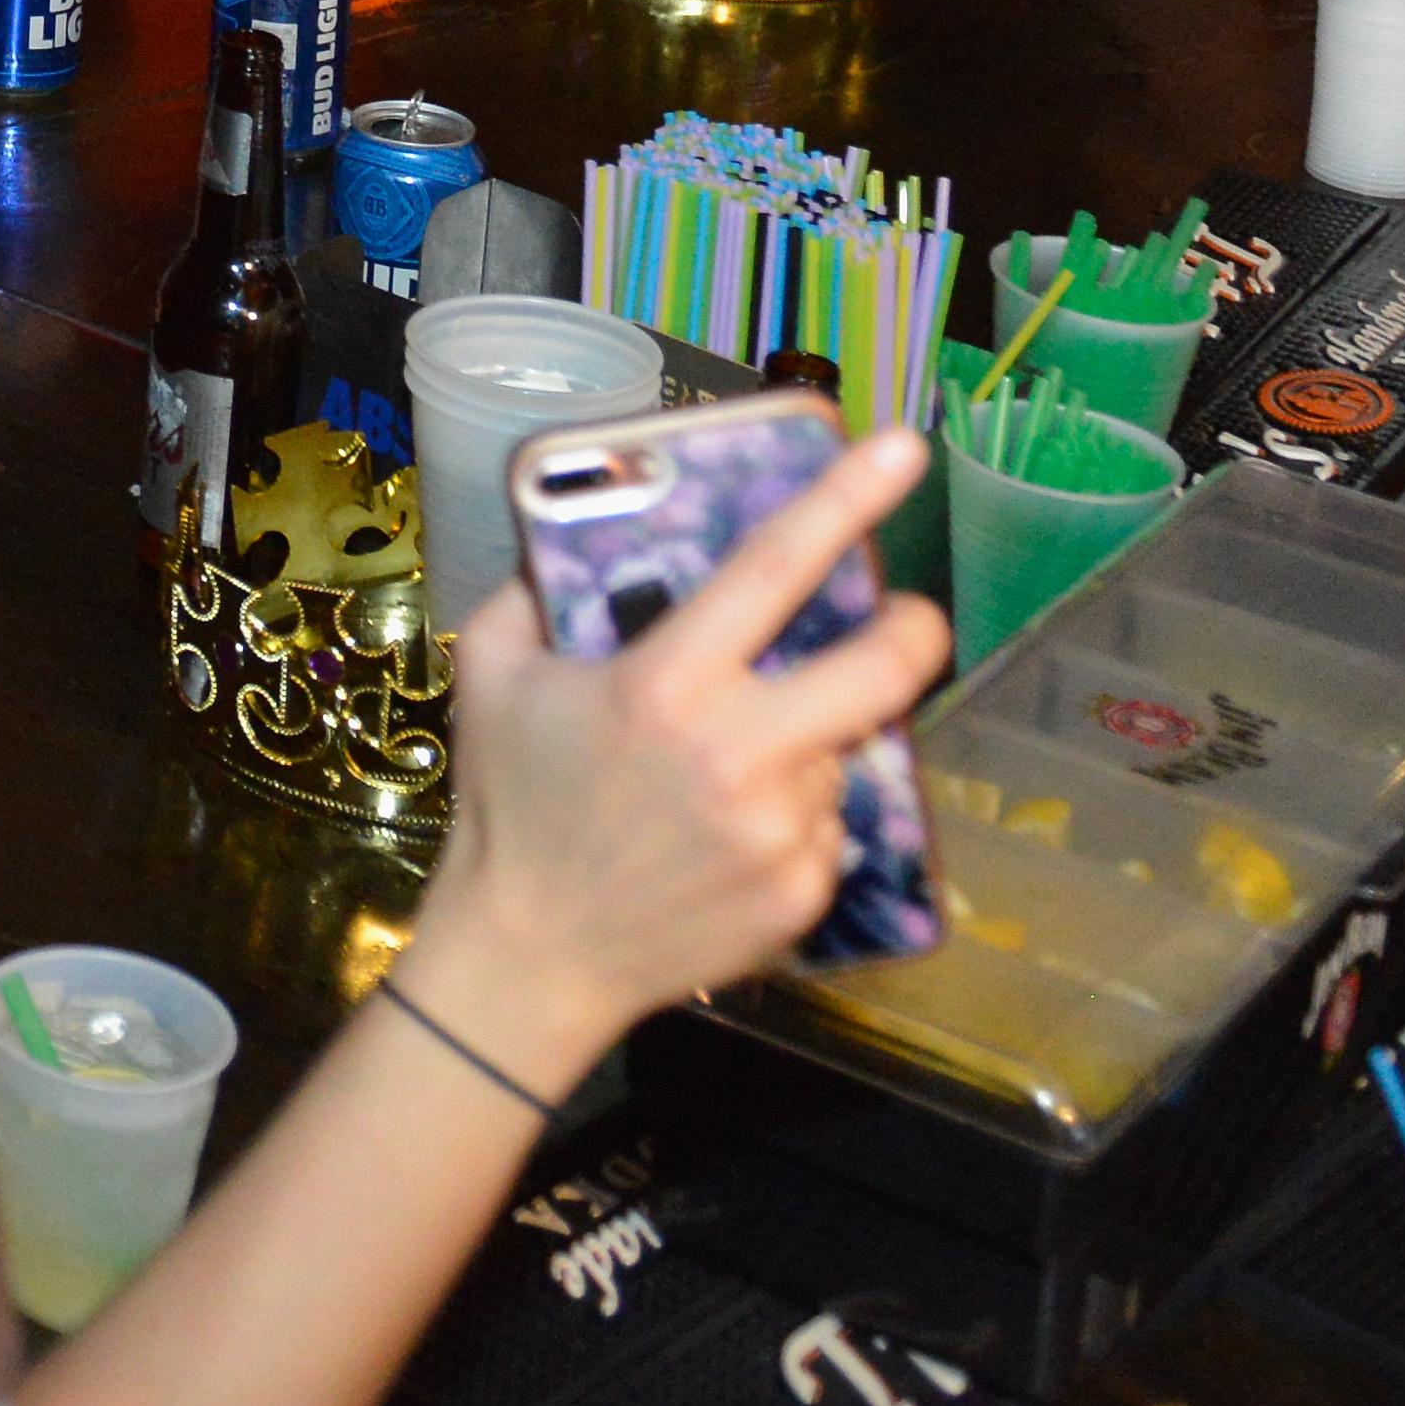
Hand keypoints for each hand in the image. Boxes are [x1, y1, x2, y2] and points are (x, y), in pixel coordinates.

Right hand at [416, 424, 950, 1067]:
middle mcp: (739, 754)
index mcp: (665, 683)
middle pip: (882, 669)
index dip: (847, 498)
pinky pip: (830, 822)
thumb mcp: (492, 670)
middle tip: (905, 616)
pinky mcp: (803, 894)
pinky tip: (734, 833)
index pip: (776, 568)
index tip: (904, 447)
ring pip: (843, 749)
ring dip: (813, 738)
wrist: (530, 958)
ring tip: (738, 766)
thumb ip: (534, 588)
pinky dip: (798, 811)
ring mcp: (782, 832)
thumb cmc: (511, 803)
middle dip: (913, 627)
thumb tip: (582, 526)